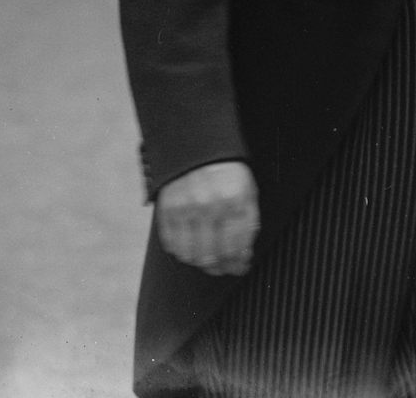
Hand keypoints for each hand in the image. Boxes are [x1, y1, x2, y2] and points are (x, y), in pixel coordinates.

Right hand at [155, 160, 259, 275]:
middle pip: (214, 256)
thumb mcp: (248, 192)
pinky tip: (192, 247)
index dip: (240, 262)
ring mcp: (186, 209)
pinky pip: (172, 246)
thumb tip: (243, 256)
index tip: (241, 265)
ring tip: (209, 259)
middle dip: (222, 267)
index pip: (237, 247)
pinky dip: (182, 252)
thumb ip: (247, 224)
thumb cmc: (227, 173)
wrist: (199, 147)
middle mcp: (210, 206)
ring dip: (202, 263)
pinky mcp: (167, 210)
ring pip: (192, 256)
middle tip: (226, 267)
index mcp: (235, 200)